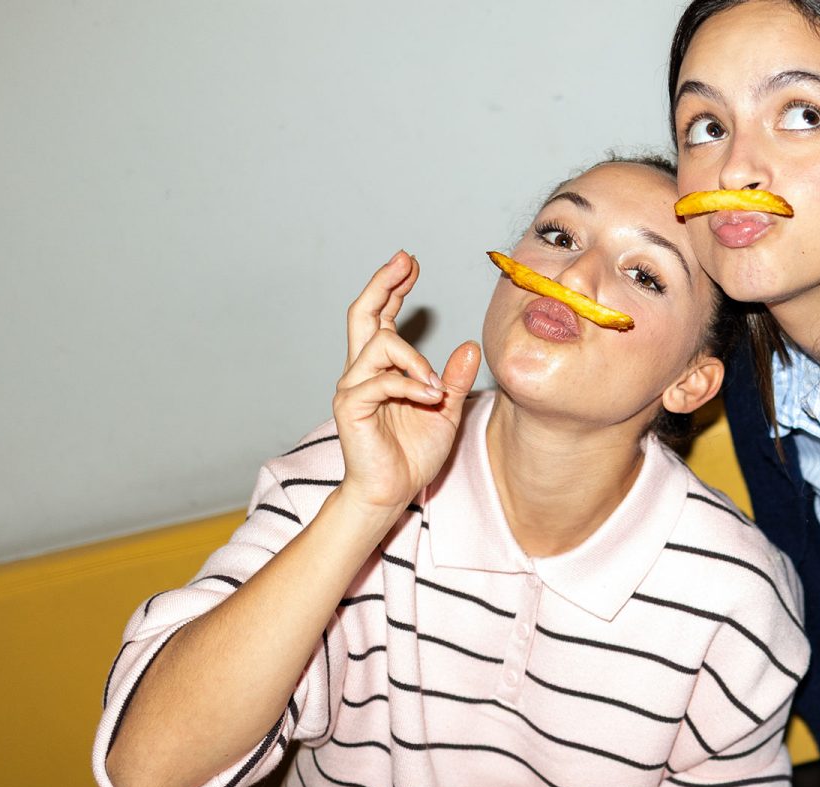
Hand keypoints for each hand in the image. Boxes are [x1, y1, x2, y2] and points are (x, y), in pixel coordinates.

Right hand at [334, 252, 480, 518]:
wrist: (392, 491)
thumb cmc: (412, 454)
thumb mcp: (445, 411)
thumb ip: (454, 379)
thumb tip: (469, 346)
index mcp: (382, 369)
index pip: (382, 317)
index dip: (394, 288)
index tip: (411, 264)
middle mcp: (362, 371)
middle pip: (362, 314)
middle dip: (383, 283)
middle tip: (404, 261)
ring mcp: (353, 387)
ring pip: (380, 344)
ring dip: (415, 359)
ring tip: (436, 388)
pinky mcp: (350, 407)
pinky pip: (382, 381)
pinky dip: (411, 386)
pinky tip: (429, 398)